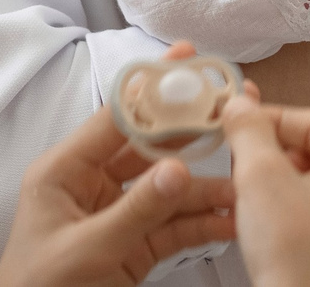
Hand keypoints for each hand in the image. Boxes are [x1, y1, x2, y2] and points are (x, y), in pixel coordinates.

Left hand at [0, 104, 236, 286]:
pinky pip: (174, 226)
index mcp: (65, 172)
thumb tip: (181, 168)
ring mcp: (117, 216)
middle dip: (193, 136)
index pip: (115, 118)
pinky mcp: (135, 246)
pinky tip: (231, 222)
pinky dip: (203, 224)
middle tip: (233, 116)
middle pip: (150, 148)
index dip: (152, 87)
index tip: (188, 58)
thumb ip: (136, 211)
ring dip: (206, 190)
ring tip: (244, 188)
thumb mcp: (86, 250)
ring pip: (169, 190)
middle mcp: (93, 185)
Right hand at [223, 93, 309, 286]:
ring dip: (288, 185)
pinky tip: (273, 228)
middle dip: (280, 155)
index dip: (272, 120)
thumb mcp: (260, 178)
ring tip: (252, 196)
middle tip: (241, 163)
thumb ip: (250, 132)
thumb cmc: (292, 255)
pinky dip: (303, 216)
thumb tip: (241, 105)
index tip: (239, 125)